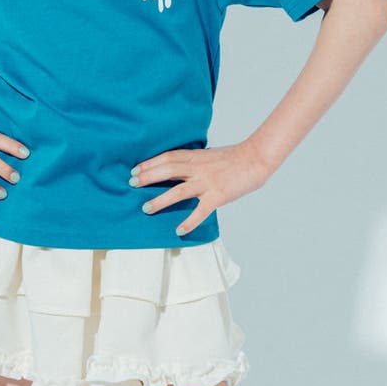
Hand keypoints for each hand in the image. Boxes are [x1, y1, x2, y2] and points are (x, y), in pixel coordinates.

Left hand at [131, 137, 274, 235]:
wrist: (255, 159)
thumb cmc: (233, 157)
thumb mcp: (208, 155)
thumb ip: (194, 161)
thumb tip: (178, 167)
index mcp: (195, 156)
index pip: (167, 157)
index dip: (150, 163)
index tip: (135, 169)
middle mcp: (198, 168)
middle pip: (167, 170)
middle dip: (147, 177)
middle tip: (131, 184)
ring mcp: (207, 182)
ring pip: (178, 191)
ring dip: (160, 200)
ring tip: (146, 208)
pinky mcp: (218, 196)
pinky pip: (201, 211)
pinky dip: (189, 221)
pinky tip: (179, 230)